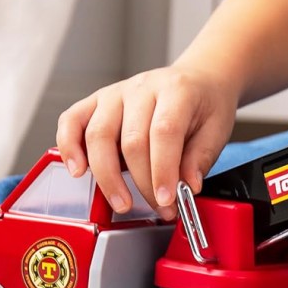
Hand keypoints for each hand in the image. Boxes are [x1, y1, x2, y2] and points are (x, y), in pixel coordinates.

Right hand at [56, 65, 237, 218]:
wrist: (197, 80)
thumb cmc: (205, 105)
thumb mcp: (217, 129)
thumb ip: (201, 157)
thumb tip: (188, 186)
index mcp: (176, 91)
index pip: (163, 132)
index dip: (163, 170)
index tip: (167, 199)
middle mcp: (141, 88)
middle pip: (131, 140)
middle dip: (142, 183)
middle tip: (159, 208)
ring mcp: (115, 93)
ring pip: (98, 135)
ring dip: (107, 176)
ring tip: (122, 202)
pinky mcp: (96, 101)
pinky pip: (71, 121)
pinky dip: (69, 147)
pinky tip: (78, 171)